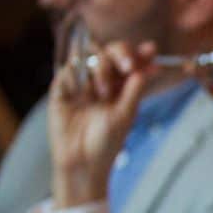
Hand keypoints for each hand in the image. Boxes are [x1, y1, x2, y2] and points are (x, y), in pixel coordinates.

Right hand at [48, 40, 154, 207]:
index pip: (130, 62)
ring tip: (102, 93)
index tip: (151, 49)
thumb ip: (134, 90)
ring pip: (89, 58)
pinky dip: (76, 75)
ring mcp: (80, 84)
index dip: (140, 54)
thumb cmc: (107, 142)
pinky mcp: (61, 90)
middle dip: (120, 53)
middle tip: (128, 66)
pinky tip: (81, 90)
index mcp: (120, 87)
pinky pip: (66, 71)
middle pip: (109, 53)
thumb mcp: (125, 115)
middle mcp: (101, 82)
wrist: (82, 162)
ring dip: (100, 69)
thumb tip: (146, 68)